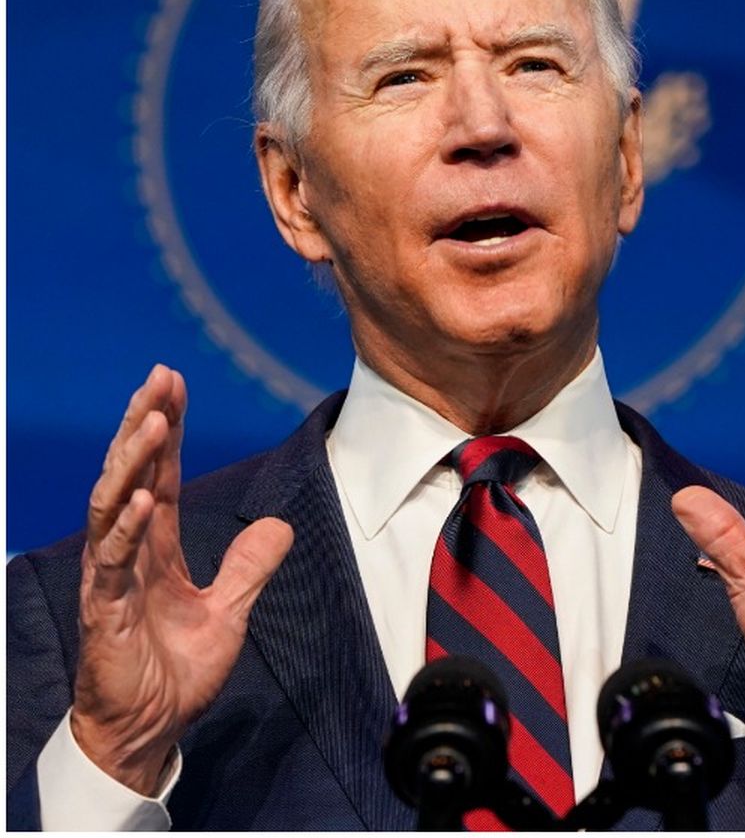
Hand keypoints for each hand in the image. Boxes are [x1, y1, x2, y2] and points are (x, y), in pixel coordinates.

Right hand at [70, 365, 293, 793]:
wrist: (148, 730)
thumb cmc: (175, 673)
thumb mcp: (229, 612)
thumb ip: (248, 568)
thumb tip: (278, 527)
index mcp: (155, 550)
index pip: (161, 475)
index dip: (166, 430)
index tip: (174, 383)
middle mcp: (128, 554)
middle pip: (132, 475)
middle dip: (143, 424)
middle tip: (159, 378)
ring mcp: (111, 579)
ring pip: (113, 506)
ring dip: (132, 463)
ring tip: (151, 421)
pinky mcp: (103, 611)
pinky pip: (110, 561)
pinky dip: (125, 528)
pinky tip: (142, 498)